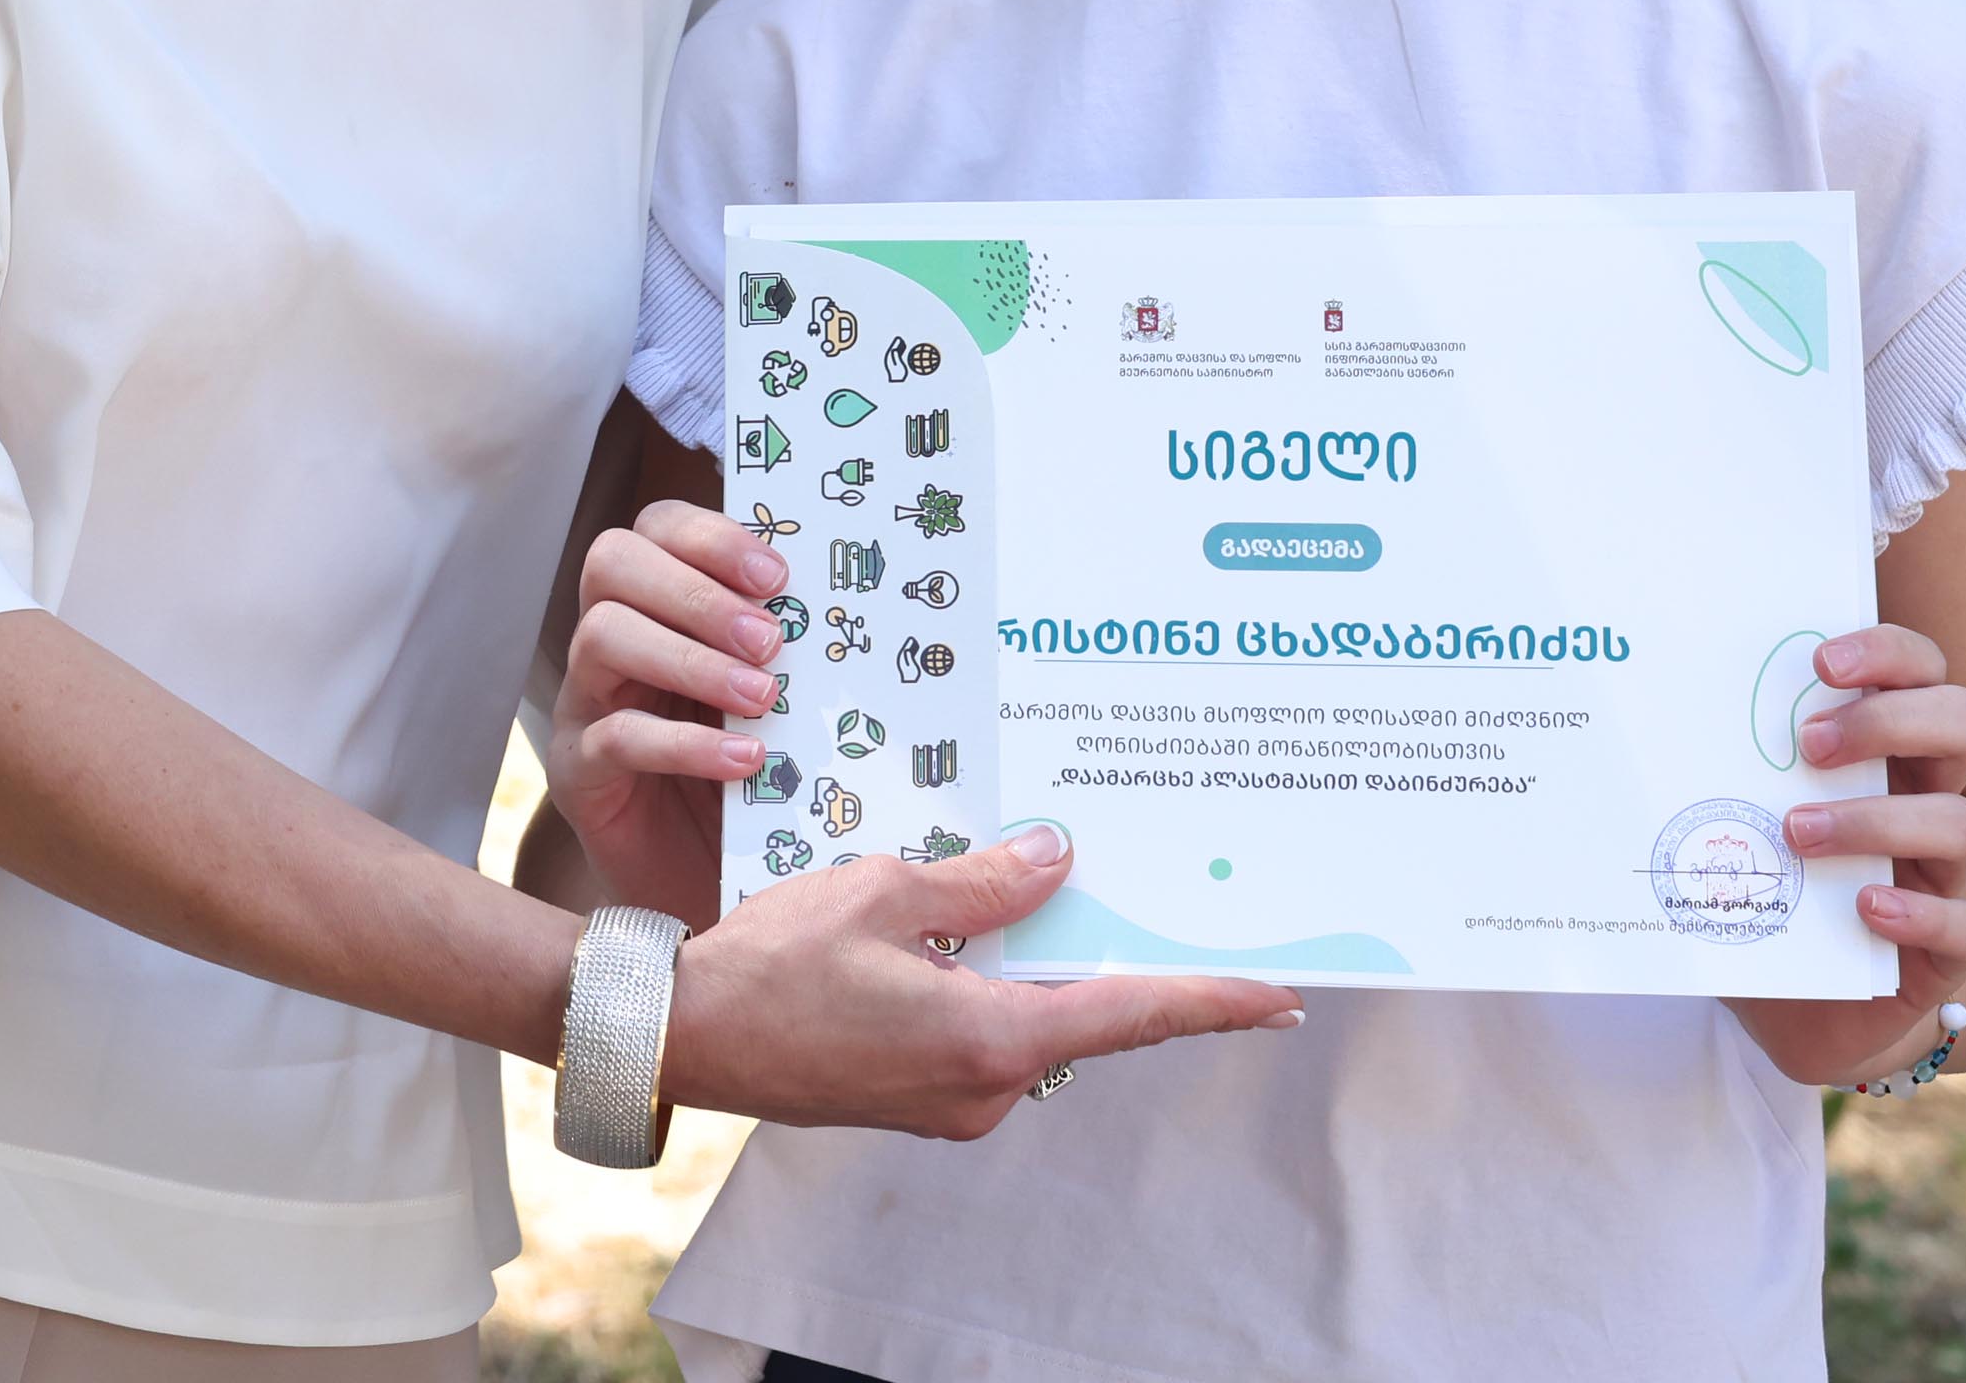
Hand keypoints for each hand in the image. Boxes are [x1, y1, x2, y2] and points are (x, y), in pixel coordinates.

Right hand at [545, 495, 788, 924]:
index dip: (711, 537)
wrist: (723, 893)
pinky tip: (745, 761)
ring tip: (762, 697)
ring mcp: (587, 703)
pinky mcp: (579, 772)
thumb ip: (790, 651)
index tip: (777, 576)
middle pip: (612, 562)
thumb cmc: (758, 782)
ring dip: (690, 657)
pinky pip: (614, 736)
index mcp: (659, 604)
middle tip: (770, 640)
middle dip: (697, 591)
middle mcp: (611, 640)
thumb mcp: (779, 702)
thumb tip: (855, 605)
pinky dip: (684, 743)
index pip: (657, 528)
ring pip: (602, 635)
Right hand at [659, 822, 1295, 1137]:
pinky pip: (976, 1035)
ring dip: (1025, 966)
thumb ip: (980, 883)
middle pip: (1078, 1015)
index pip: (1132, 1016)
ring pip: (1022, 1022)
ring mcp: (949, 1104)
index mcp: (991, 1038)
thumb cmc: (774, 963)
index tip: (1280, 996)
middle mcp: (984, 1088)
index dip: (1212, 1002)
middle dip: (1101, 958)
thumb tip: (1055, 862)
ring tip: (1013, 891)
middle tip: (1143, 900)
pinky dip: (982, 987)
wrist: (685, 1035)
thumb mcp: (884, 891)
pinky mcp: (914, 1099)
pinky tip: (948, 935)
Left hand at [1733, 623, 1965, 1086]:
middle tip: (1807, 744)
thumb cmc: (1762, 888)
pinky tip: (1865, 907)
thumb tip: (1624, 711)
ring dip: (1876, 820)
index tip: (1820, 663)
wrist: (1790, 1006)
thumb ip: (1716, 765)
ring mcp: (1940, 875)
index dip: (1888, 652)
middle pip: (1962, 721)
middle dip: (1888, 720)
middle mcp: (1923, 799)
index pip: (1919, 669)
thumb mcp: (1736, 817)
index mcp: (1883, 748)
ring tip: (1797, 832)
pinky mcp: (1943, 951)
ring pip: (1957, 823)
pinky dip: (1919, 913)